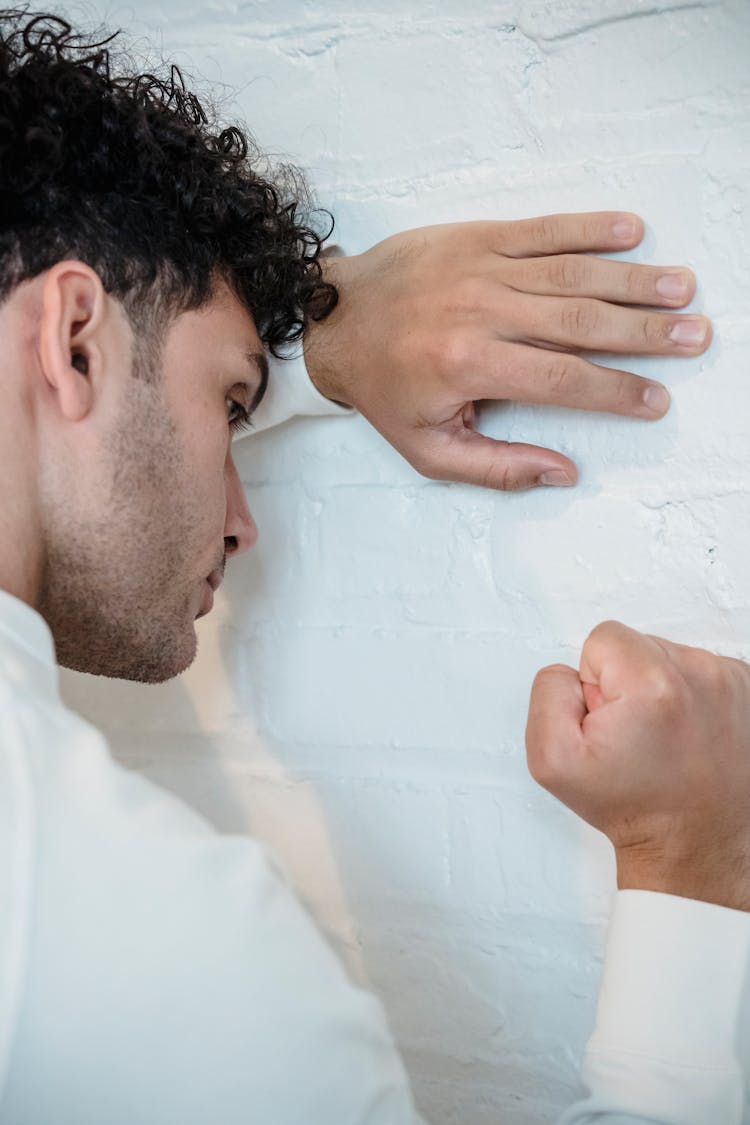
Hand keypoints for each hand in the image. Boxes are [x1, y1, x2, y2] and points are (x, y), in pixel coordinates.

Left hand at [303, 213, 710, 491]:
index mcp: (469, 366)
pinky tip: (631, 230)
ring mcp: (481, 268)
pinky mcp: (476, 236)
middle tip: (695, 335)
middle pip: (580, 322)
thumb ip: (496, 466)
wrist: (333, 320)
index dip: (615, 391)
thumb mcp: (428, 449)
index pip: (562, 379)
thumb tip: (562, 473)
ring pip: (571, 274)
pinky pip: (542, 229)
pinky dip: (587, 227)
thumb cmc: (384, 389)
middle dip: (644, 332)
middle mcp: (481, 312)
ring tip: (680, 288)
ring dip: (631, 279)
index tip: (656, 400)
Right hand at [526, 621, 749, 910]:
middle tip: (636, 735)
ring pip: (671, 658)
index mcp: (652, 684)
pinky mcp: (748, 691)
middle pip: (640, 645)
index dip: (594, 682)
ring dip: (661, 690)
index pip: (603, 638)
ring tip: (665, 739)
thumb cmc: (635, 807)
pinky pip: (701, 672)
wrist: (698, 845)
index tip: (611, 722)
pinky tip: (689, 735)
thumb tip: (570, 671)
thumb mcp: (553, 760)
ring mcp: (732, 682)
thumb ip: (548, 693)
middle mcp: (701, 674)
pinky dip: (691, 698)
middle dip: (628, 683)